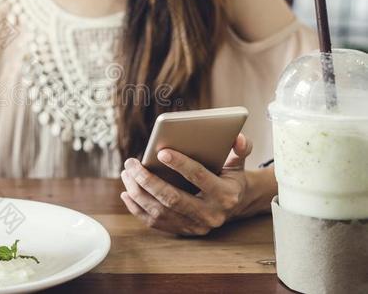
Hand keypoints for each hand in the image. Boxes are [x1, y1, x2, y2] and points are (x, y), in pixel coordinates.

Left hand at [120, 134, 252, 235]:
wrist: (234, 204)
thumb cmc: (229, 177)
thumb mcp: (238, 162)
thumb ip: (241, 149)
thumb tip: (239, 138)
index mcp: (225, 194)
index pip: (199, 177)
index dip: (180, 164)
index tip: (160, 151)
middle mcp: (210, 214)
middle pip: (172, 198)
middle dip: (148, 180)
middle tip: (131, 163)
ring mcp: (195, 226)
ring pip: (160, 212)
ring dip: (138, 193)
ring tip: (127, 174)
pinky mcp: (183, 232)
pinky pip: (155, 223)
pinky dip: (137, 209)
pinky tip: (127, 193)